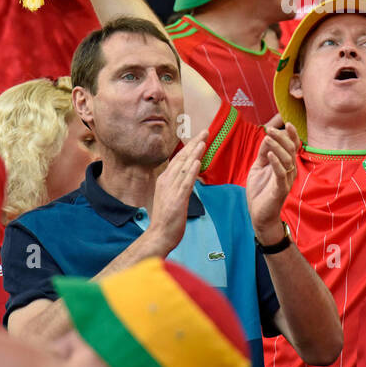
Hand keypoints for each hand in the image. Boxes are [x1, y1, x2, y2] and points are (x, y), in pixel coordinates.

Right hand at [149, 131, 208, 252]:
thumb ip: (178, 183)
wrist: (159, 235)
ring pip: (184, 167)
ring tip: (203, 140)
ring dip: (194, 153)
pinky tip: (197, 162)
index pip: (179, 158)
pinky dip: (191, 171)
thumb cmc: (166, 217)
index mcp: (165, 179)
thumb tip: (188, 173)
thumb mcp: (170, 195)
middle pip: (182, 158)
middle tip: (206, 131)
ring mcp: (171, 190)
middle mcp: (167, 181)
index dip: (190, 146)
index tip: (200, 136)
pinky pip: (185, 183)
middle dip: (194, 144)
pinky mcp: (177, 200)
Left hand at [246, 115, 299, 238]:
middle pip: (291, 150)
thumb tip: (266, 137)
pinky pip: (281, 174)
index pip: (293, 147)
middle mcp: (289, 171)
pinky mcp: (280, 190)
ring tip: (268, 137)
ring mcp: (286, 180)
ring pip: (287, 160)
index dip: (292, 135)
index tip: (287, 123)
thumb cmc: (260, 191)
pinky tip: (269, 155)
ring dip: (278, 147)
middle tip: (270, 129)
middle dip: (281, 137)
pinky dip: (276, 163)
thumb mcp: (258, 167)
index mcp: (286, 165)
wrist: (259, 215)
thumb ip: (263, 153)